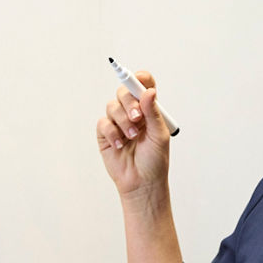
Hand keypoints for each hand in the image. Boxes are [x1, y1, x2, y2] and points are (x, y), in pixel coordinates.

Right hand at [96, 70, 170, 197]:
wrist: (142, 183)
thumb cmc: (155, 161)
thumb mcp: (159, 135)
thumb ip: (153, 112)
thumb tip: (149, 92)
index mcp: (148, 109)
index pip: (142, 85)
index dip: (139, 79)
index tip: (139, 80)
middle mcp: (133, 112)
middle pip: (124, 91)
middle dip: (129, 102)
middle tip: (137, 118)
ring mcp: (118, 122)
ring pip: (112, 106)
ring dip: (122, 121)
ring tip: (132, 137)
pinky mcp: (106, 134)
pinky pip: (103, 123)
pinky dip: (112, 132)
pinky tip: (120, 145)